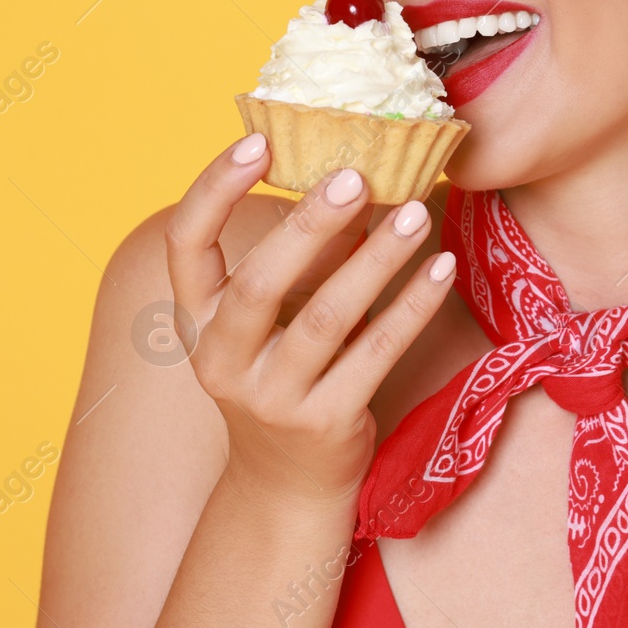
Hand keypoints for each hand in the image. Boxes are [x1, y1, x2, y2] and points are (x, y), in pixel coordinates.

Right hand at [165, 131, 456, 506]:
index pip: (186, 244)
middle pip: (259, 283)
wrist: (286, 484)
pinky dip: (412, 307)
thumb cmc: (281, 374)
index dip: (214, 189)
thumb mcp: (265, 321)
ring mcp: (271, 397)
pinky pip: (376, 353)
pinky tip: (441, 268)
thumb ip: (293, 258)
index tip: (257, 142)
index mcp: (196, 321)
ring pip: (326, 318)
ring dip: (376, 259)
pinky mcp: (325, 422)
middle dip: (309, 225)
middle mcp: (221, 359)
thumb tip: (350, 172)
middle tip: (357, 176)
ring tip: (416, 211)